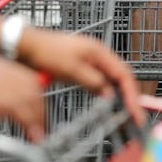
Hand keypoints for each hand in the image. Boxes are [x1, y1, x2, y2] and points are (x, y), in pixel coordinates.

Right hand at [0, 55, 46, 140]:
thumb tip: (7, 106)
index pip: (27, 76)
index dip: (36, 96)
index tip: (37, 111)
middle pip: (32, 86)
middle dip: (39, 108)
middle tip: (40, 126)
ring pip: (29, 98)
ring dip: (36, 118)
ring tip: (36, 134)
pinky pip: (18, 109)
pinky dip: (28, 123)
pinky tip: (30, 134)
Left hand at [17, 28, 144, 128]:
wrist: (27, 45)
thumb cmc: (47, 52)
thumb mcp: (71, 69)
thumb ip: (93, 81)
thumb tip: (109, 93)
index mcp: (100, 52)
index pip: (124, 74)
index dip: (131, 94)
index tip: (135, 111)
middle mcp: (99, 55)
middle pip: (121, 77)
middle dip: (130, 97)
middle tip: (134, 116)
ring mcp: (91, 60)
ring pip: (112, 80)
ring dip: (119, 96)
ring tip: (125, 114)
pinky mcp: (82, 66)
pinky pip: (100, 81)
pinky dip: (106, 93)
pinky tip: (107, 103)